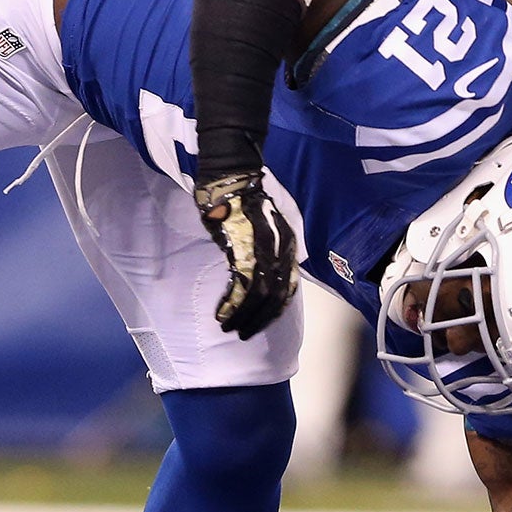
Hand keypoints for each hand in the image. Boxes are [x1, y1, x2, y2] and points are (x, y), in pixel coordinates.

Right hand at [194, 172, 297, 338]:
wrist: (231, 177)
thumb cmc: (243, 200)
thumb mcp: (265, 226)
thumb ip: (268, 248)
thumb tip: (260, 272)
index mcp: (288, 246)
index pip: (288, 288)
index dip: (274, 310)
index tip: (260, 323)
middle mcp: (281, 251)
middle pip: (276, 297)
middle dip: (259, 320)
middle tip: (244, 334)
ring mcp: (264, 251)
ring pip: (259, 297)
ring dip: (244, 317)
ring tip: (229, 329)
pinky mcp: (243, 250)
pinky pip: (241, 287)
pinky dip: (232, 305)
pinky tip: (222, 314)